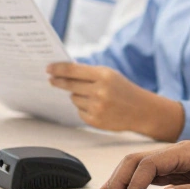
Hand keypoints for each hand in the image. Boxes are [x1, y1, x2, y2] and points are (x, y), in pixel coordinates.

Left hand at [47, 62, 183, 140]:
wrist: (141, 110)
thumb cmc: (123, 89)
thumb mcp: (110, 75)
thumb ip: (88, 73)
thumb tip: (63, 72)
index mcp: (104, 75)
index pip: (73, 70)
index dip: (58, 69)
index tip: (48, 68)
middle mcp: (100, 91)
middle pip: (69, 85)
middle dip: (59, 81)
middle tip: (51, 79)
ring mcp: (97, 107)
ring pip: (74, 98)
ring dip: (77, 95)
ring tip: (93, 96)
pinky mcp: (95, 120)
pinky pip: (79, 111)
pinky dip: (83, 108)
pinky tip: (97, 107)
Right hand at [101, 140, 189, 188]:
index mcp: (187, 153)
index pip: (150, 163)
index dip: (134, 184)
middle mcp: (176, 152)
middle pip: (137, 160)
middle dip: (120, 180)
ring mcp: (172, 159)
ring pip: (136, 164)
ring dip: (120, 181)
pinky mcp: (171, 169)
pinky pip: (144, 172)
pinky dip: (129, 182)